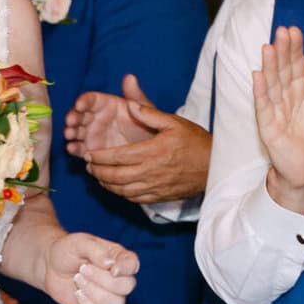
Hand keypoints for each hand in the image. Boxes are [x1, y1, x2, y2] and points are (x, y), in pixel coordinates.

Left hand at [41, 232, 138, 303]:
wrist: (51, 266)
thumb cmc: (68, 250)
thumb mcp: (79, 242)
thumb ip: (96, 250)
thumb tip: (110, 264)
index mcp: (118, 257)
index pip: (133, 264)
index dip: (125, 269)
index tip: (111, 269)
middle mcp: (119, 277)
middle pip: (127, 286)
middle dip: (102, 279)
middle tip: (82, 269)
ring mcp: (110, 295)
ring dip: (93, 292)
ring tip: (77, 279)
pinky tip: (77, 294)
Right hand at [64, 76, 150, 158]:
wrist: (152, 151)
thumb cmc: (149, 126)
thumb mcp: (145, 110)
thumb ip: (136, 96)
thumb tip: (130, 77)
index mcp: (105, 105)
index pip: (91, 100)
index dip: (83, 101)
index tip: (80, 104)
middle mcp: (95, 118)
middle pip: (79, 115)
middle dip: (72, 117)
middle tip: (70, 121)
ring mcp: (91, 135)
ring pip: (76, 131)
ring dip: (70, 132)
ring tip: (69, 135)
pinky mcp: (91, 151)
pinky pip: (80, 149)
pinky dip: (74, 149)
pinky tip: (72, 149)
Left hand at [72, 77, 211, 204]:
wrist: (215, 166)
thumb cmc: (195, 141)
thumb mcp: (174, 122)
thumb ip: (150, 114)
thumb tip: (130, 105)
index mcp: (153, 151)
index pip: (118, 156)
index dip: (100, 156)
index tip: (88, 154)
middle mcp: (152, 171)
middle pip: (116, 175)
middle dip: (98, 171)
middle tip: (88, 165)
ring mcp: (156, 186)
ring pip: (122, 190)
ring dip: (106, 184)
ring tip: (98, 176)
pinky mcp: (160, 196)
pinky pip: (134, 198)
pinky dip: (121, 194)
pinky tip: (116, 187)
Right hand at [254, 26, 303, 213]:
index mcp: (302, 88)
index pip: (296, 63)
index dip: (295, 48)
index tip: (294, 30)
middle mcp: (286, 96)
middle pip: (282, 70)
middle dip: (282, 51)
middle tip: (281, 32)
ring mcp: (275, 110)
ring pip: (271, 84)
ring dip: (269, 66)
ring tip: (268, 48)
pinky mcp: (268, 126)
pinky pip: (264, 107)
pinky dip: (260, 92)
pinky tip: (258, 76)